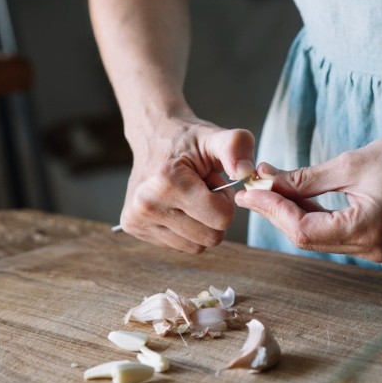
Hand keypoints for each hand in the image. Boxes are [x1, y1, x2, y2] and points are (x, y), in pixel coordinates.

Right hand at [120, 108, 255, 252]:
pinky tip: (178, 205)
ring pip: (197, 246)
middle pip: (211, 237)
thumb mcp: (216, 137)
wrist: (153, 135)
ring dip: (202, 224)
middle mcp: (145, 205)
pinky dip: (187, 229)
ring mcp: (137, 220)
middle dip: (215, 215)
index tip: (214, 182)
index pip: (222, 218)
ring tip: (190, 196)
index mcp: (167, 182)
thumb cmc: (188, 140)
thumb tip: (247, 172)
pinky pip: (180, 246)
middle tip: (203, 189)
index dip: (226, 200)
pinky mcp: (134, 228)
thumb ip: (236, 149)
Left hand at [235, 123, 381, 261]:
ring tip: (268, 188)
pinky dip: (312, 215)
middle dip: (277, 211)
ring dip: (292, 213)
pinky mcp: (376, 240)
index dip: (272, 210)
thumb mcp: (351, 163)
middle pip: (307, 237)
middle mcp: (371, 248)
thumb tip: (268, 181)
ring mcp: (375, 248)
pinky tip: (296, 197)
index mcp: (367, 230)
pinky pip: (334, 233)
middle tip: (253, 188)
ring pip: (318, 237)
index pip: (303, 230)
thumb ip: (306, 179)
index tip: (250, 190)